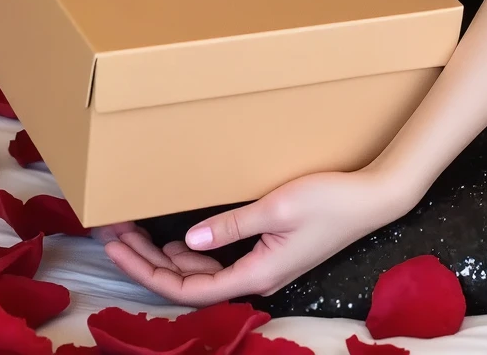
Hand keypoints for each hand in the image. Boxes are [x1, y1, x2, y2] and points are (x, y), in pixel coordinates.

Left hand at [94, 166, 410, 301]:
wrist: (373, 198)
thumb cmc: (331, 200)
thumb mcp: (278, 207)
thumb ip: (232, 226)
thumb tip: (187, 241)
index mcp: (255, 274)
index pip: (185, 288)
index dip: (146, 270)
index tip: (118, 245)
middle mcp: (254, 278)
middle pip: (186, 282)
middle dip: (145, 260)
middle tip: (113, 231)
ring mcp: (261, 267)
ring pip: (199, 273)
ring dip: (164, 256)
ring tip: (133, 231)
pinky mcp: (269, 253)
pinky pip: (217, 263)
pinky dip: (190, 252)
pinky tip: (176, 238)